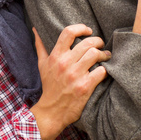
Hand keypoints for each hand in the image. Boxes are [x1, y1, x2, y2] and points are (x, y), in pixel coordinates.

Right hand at [30, 24, 110, 139]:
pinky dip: (105, 70)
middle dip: (98, 41)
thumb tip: (35, 30)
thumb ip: (40, 46)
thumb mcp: (42, 65)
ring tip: (105, 56)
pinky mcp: (85, 87)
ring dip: (104, 54)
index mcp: (55, 56)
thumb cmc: (49, 86)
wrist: (52, 111)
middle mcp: (65, 64)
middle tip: (100, 45)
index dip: (81, 28)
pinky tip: (104, 71)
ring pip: (96, 54)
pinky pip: (101, 71)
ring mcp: (75, 75)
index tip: (88, 31)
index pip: (69, 32)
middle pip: (87, 43)